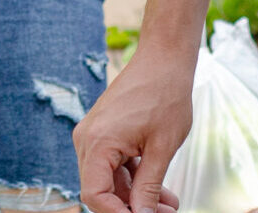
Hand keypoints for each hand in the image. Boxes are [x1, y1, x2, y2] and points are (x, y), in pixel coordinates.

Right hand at [75, 40, 193, 212]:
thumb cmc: (165, 95)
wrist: (164, 59)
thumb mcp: (162, 148)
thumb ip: (148, 187)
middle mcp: (88, 139)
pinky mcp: (104, 131)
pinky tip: (161, 189)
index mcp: (98, 142)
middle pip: (101, 189)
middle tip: (164, 212)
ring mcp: (94, 134)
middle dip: (131, 206)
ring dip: (137, 194)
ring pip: (110, 178)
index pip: (94, 195)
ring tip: (169, 204)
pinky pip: (114, 163)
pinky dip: (135, 176)